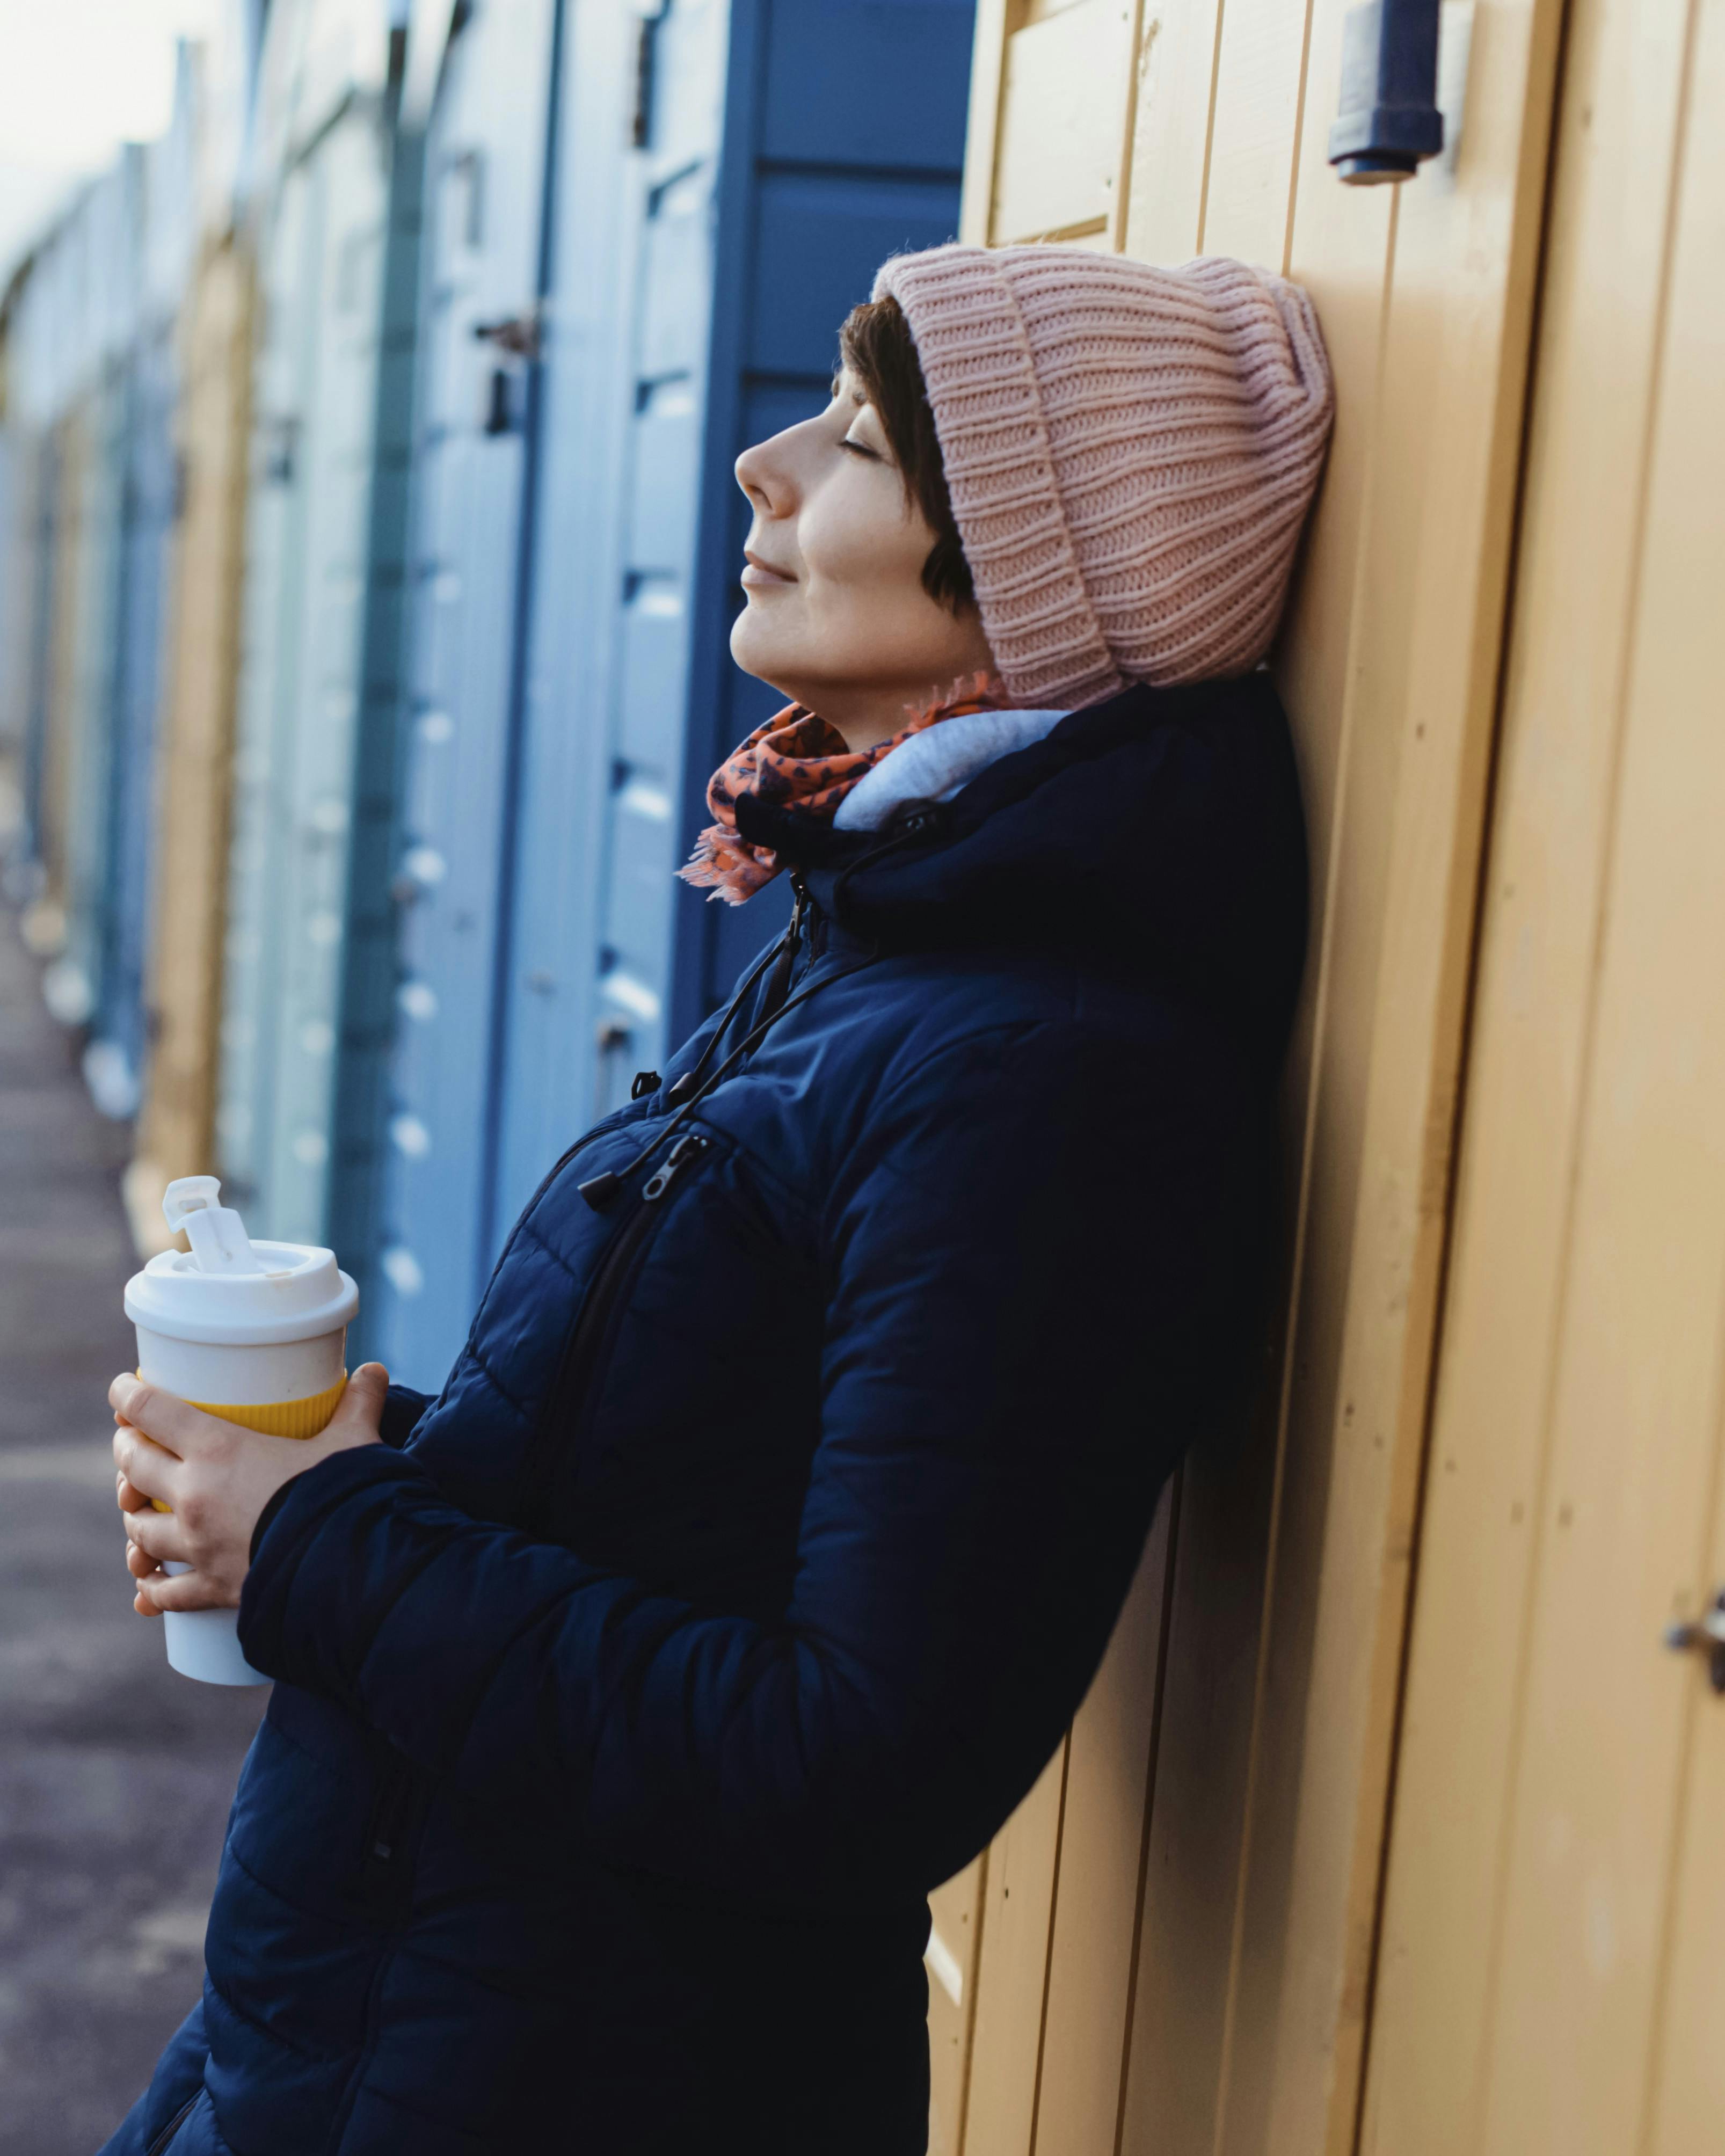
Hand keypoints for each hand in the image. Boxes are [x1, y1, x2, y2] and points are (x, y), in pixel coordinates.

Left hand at [113, 1363, 389, 1613]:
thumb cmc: (346, 1496)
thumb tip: (375, 1371)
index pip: (151, 1412)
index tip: (120, 1390)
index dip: (127, 1396)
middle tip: (131, 1443)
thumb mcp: (354, 1442)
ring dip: (134, 1514)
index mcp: (217, 1450)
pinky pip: (165, 1591)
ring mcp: (196, 1545)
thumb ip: (359, 1405)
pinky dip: (151, 1586)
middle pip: (132, 1466)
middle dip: (126, 1451)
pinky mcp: (211, 1586)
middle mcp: (193, 1496)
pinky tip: (147, 1583)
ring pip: (139, 1527)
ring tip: (138, 1506)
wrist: (347, 1569)